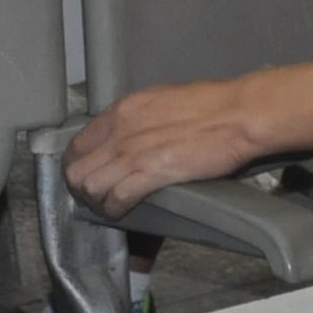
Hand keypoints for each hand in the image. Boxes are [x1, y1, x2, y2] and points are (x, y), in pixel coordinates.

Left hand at [63, 79, 265, 218]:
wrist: (236, 113)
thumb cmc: (210, 105)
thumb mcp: (161, 100)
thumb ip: (138, 118)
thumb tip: (130, 135)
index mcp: (122, 110)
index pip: (78, 144)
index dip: (78, 166)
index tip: (88, 176)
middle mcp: (120, 130)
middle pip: (76, 168)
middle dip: (81, 190)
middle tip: (95, 198)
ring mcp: (133, 152)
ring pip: (90, 186)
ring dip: (97, 202)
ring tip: (109, 207)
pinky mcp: (152, 172)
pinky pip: (117, 198)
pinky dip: (115, 210)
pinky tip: (123, 213)